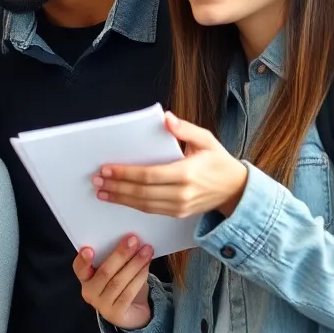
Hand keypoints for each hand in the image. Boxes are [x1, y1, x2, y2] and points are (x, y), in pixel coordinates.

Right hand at [73, 235, 153, 329]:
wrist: (134, 313)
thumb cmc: (124, 285)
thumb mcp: (117, 270)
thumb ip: (117, 258)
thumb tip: (130, 240)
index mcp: (85, 278)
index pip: (79, 268)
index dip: (83, 259)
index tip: (89, 249)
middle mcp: (89, 292)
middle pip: (104, 272)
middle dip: (120, 254)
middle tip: (133, 240)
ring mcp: (101, 305)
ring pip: (118, 281)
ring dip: (134, 264)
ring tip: (146, 251)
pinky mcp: (116, 314)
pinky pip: (128, 293)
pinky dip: (139, 277)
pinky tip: (146, 266)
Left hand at [93, 111, 248, 217]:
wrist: (236, 190)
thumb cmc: (219, 161)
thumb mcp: (207, 140)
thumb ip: (185, 129)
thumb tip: (166, 118)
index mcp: (187, 173)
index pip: (149, 175)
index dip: (126, 173)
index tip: (107, 168)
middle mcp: (182, 193)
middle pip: (142, 192)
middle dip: (117, 186)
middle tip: (97, 180)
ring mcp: (181, 207)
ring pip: (144, 205)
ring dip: (120, 198)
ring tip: (102, 191)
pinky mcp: (179, 214)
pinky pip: (151, 211)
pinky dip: (133, 205)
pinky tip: (120, 199)